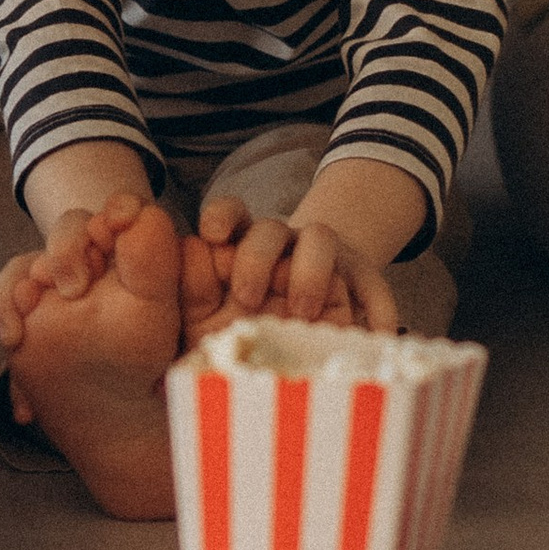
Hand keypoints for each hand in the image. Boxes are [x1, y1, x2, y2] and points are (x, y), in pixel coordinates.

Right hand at [0, 194, 148, 354]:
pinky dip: (4, 311)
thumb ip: (153, 259)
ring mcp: (53, 281)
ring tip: (33, 307)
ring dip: (31, 278)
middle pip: (73, 227)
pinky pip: (3, 293)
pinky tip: (14, 339)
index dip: (119, 211)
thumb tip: (131, 214)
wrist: (106, 403)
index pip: (124, 213)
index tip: (116, 224)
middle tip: (74, 289)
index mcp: (129, 254)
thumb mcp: (153, 307)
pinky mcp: (24, 306)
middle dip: (68, 248)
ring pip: (32, 258)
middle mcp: (90, 259)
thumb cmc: (137, 352)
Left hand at [198, 190, 391, 331]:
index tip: (211, 234)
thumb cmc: (245, 329)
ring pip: (319, 239)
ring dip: (308, 271)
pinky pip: (374, 287)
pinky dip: (377, 308)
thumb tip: (171, 311)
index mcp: (244, 247)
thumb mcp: (214, 322)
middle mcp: (284, 245)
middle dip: (257, 257)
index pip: (231, 215)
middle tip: (247, 298)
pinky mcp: (361, 280)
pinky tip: (374, 333)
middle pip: (271, 229)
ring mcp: (325, 258)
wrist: (302, 334)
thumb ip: (195, 309)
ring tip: (301, 312)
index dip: (221, 217)